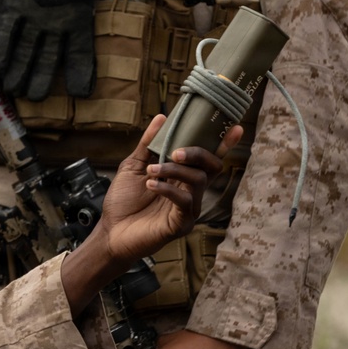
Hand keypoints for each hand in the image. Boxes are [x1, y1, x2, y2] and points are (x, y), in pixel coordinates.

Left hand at [101, 115, 242, 264]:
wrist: (111, 230)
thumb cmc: (123, 201)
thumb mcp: (133, 166)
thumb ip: (148, 144)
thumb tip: (161, 118)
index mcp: (182, 176)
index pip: (208, 158)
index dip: (224, 144)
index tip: (236, 128)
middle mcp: (191, 190)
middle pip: (212, 166)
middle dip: (197, 153)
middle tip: (175, 152)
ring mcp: (189, 208)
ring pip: (198, 181)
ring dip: (174, 170)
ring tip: (152, 170)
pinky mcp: (182, 223)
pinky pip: (185, 201)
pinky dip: (168, 189)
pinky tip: (151, 185)